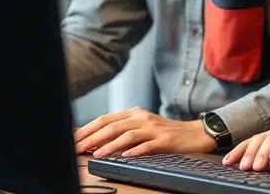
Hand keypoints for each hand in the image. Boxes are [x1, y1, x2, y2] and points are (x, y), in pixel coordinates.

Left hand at [74, 106, 215, 157]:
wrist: (195, 133)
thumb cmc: (166, 132)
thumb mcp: (142, 126)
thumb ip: (122, 131)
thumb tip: (95, 141)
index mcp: (135, 114)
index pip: (106, 119)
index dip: (88, 128)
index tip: (74, 138)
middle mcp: (142, 118)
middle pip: (113, 126)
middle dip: (93, 137)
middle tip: (79, 147)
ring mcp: (154, 129)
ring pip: (127, 135)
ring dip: (110, 145)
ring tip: (98, 153)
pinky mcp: (165, 140)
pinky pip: (147, 145)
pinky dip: (135, 150)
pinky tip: (125, 156)